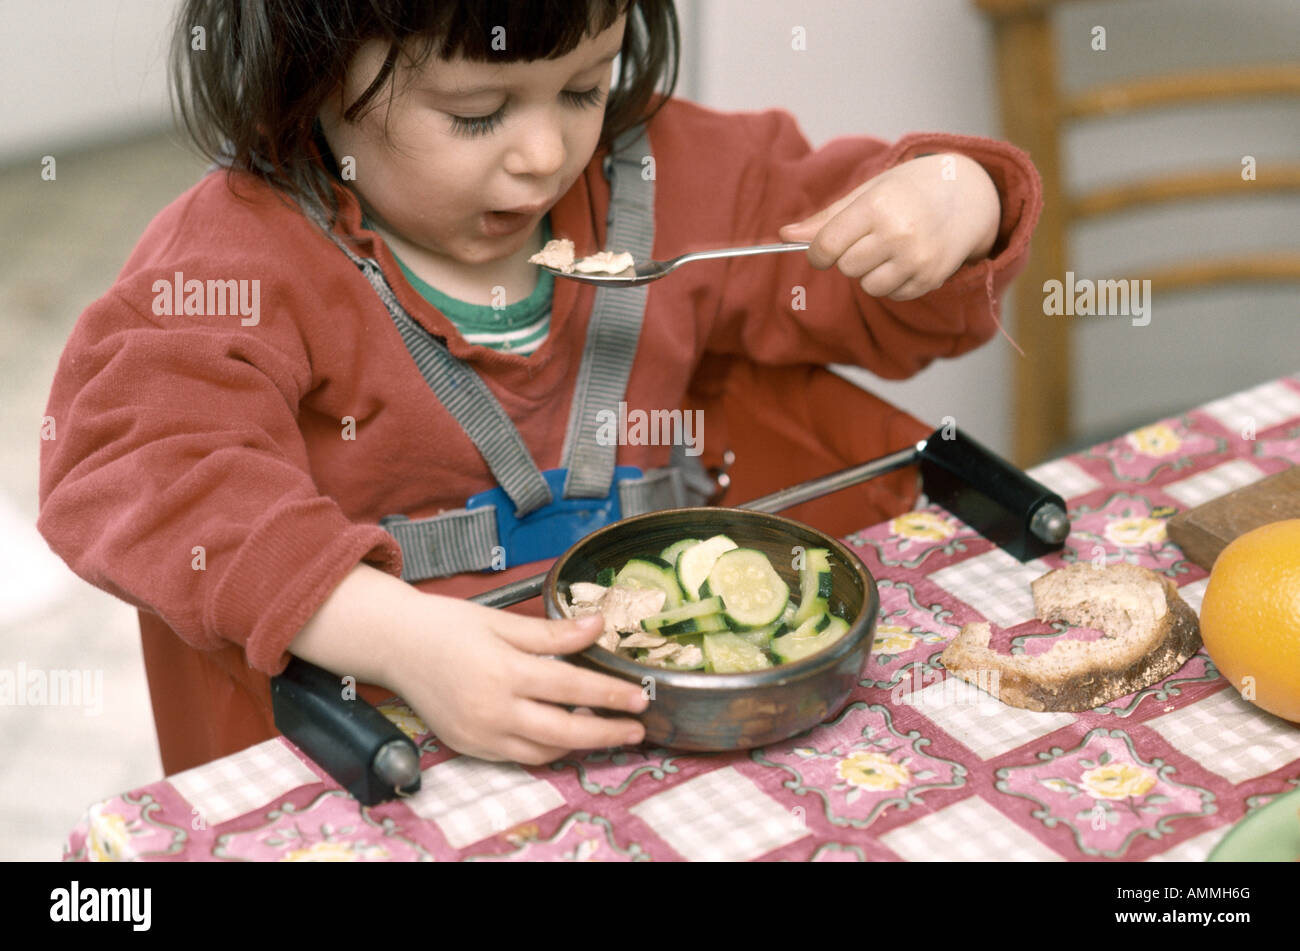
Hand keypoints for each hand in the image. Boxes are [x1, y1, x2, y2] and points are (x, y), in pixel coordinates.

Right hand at [387, 596, 648, 764]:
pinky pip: (518, 757)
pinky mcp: (468, 746)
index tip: (639, 698)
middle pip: (565, 731)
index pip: (572, 687)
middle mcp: (493, 709)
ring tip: (605, 729)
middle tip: (637, 728)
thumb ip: (553, 632)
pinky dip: (546, 749)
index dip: (610, 694)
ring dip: (578, 744)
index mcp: (504, 671)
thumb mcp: (502, 621)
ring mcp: (479, 733)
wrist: (395, 645)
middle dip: (607, 733)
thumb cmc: (447, 626)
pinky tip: (564, 734)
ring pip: (544, 751)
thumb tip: (597, 626)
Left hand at [778, 153, 1000, 300]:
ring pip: (868, 286)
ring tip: (889, 248)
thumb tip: (784, 236)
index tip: (822, 251)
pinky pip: (892, 295)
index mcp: (877, 206)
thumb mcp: (867, 192)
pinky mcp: (930, 278)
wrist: (968, 196)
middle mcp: (898, 233)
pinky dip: (893, 282)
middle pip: (847, 267)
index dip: (818, 253)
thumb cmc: (908, 190)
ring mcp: (917, 259)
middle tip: (870, 238)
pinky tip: (907, 258)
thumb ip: (825, 218)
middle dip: (849, 257)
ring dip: (870, 273)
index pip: (827, 245)